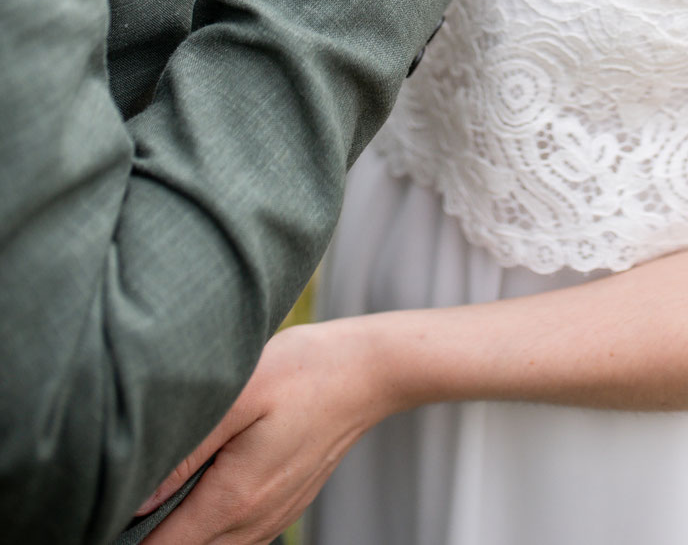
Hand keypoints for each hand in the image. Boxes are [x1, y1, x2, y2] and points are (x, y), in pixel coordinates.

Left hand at [135, 322, 389, 544]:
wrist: (369, 372)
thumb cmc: (305, 371)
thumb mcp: (240, 393)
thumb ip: (189, 447)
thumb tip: (140, 496)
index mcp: (236, 497)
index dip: (129, 540)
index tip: (107, 516)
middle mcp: (256, 521)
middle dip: (155, 539)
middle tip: (124, 505)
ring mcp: (275, 517)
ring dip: (184, 534)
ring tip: (158, 500)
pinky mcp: (286, 505)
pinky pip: (237, 536)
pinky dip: (211, 528)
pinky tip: (202, 491)